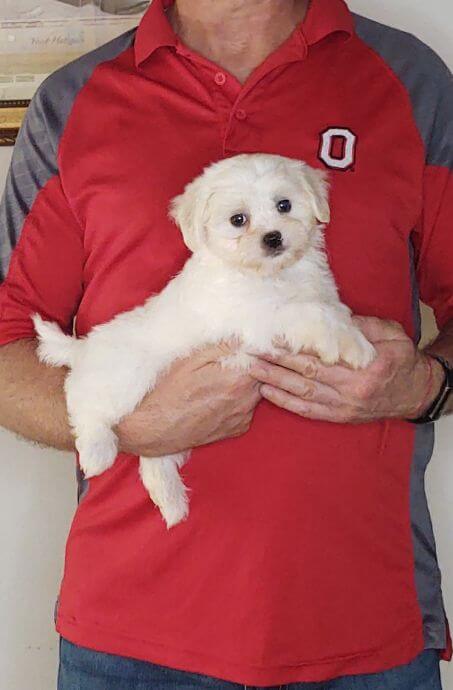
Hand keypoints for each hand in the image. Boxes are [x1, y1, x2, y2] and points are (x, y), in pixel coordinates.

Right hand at [117, 341, 261, 456]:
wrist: (153, 429)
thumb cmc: (168, 391)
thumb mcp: (192, 358)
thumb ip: (224, 346)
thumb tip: (246, 336)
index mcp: (239, 378)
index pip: (266, 356)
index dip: (261, 346)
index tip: (252, 341)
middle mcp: (247, 400)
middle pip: (264, 373)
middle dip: (255, 363)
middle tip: (234, 357)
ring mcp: (243, 417)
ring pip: (257, 390)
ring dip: (247, 381)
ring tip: (222, 377)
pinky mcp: (238, 429)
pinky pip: (247, 408)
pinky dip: (239, 399)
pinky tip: (218, 396)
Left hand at [248, 316, 444, 423]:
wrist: (416, 392)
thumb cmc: (401, 359)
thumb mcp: (389, 334)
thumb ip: (360, 327)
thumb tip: (329, 317)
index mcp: (364, 367)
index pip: (319, 356)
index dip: (292, 348)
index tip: (271, 336)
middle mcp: (351, 389)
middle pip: (305, 374)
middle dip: (276, 362)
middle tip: (252, 350)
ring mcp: (344, 406)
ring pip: (302, 393)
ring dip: (274, 381)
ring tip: (252, 369)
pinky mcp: (340, 416)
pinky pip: (308, 411)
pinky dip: (286, 402)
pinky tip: (268, 392)